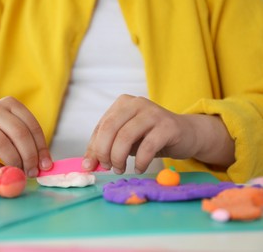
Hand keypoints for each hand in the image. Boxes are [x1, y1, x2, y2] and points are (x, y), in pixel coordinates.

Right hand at [0, 97, 52, 176]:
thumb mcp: (13, 131)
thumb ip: (29, 144)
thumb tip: (45, 165)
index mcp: (10, 103)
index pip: (32, 126)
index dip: (41, 148)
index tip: (45, 165)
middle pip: (19, 133)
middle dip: (29, 156)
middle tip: (32, 172)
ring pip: (2, 144)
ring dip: (14, 163)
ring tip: (19, 172)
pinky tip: (2, 172)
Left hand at [82, 95, 234, 173]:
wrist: (186, 134)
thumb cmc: (150, 137)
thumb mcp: (126, 140)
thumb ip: (107, 147)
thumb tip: (87, 164)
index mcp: (122, 104)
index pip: (101, 126)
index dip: (93, 147)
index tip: (90, 166)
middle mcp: (136, 103)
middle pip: (110, 128)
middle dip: (104, 152)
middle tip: (108, 167)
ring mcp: (153, 112)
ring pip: (126, 136)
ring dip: (119, 158)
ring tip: (120, 169)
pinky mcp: (168, 126)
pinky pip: (147, 146)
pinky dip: (140, 161)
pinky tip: (139, 168)